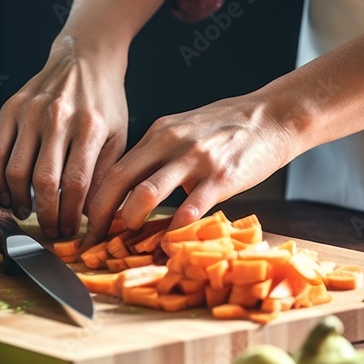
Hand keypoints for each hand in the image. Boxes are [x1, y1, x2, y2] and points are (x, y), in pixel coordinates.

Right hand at [0, 35, 127, 237]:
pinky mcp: (10, 109)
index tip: (70, 232)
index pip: (76, 184)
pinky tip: (8, 193)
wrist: (85, 57)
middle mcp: (58, 118)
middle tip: (49, 231)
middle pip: (44, 182)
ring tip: (28, 214)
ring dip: (20, 201)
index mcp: (90, 127)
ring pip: (15, 171)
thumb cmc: (105, 101)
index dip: (70, 215)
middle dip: (46, 215)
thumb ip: (104, 174)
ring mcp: (30, 112)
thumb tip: (90, 216)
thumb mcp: (118, 136)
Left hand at [83, 90, 292, 246]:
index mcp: (159, 133)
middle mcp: (171, 143)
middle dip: (101, 213)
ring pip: (146, 193)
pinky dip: (174, 232)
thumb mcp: (186, 129)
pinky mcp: (221, 178)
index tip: (88, 220)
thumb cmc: (231, 126)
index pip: (116, 166)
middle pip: (120, 180)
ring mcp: (195, 160)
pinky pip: (189, 209)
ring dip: (130, 221)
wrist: (275, 116)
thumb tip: (136, 186)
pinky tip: (168, 247)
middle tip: (93, 238)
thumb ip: (161, 154)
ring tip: (125, 240)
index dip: (97, 196)